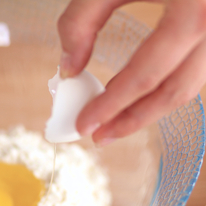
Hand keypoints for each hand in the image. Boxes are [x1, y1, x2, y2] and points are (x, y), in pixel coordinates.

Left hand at [58, 0, 205, 145]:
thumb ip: (83, 18)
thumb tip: (69, 65)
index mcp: (196, 8)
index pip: (147, 73)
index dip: (113, 104)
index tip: (85, 125)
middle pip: (177, 91)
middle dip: (135, 119)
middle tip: (101, 136)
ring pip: (193, 85)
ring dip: (153, 108)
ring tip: (118, 122)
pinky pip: (198, 67)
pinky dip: (168, 85)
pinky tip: (143, 93)